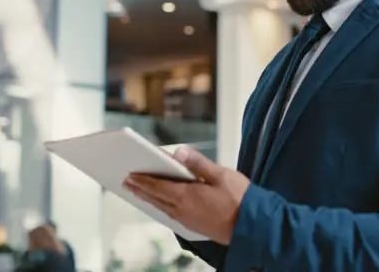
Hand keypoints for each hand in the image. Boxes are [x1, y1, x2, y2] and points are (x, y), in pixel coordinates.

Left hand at [123, 147, 250, 244]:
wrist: (252, 226)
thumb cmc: (240, 199)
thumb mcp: (221, 175)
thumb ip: (198, 163)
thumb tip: (179, 152)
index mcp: (187, 196)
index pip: (158, 186)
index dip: (142, 180)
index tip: (129, 175)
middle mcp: (182, 210)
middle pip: (155, 198)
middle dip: (140, 189)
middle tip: (126, 182)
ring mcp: (187, 220)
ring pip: (162, 207)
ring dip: (148, 199)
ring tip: (139, 192)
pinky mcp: (194, 226)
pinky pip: (170, 215)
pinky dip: (160, 207)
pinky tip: (161, 204)